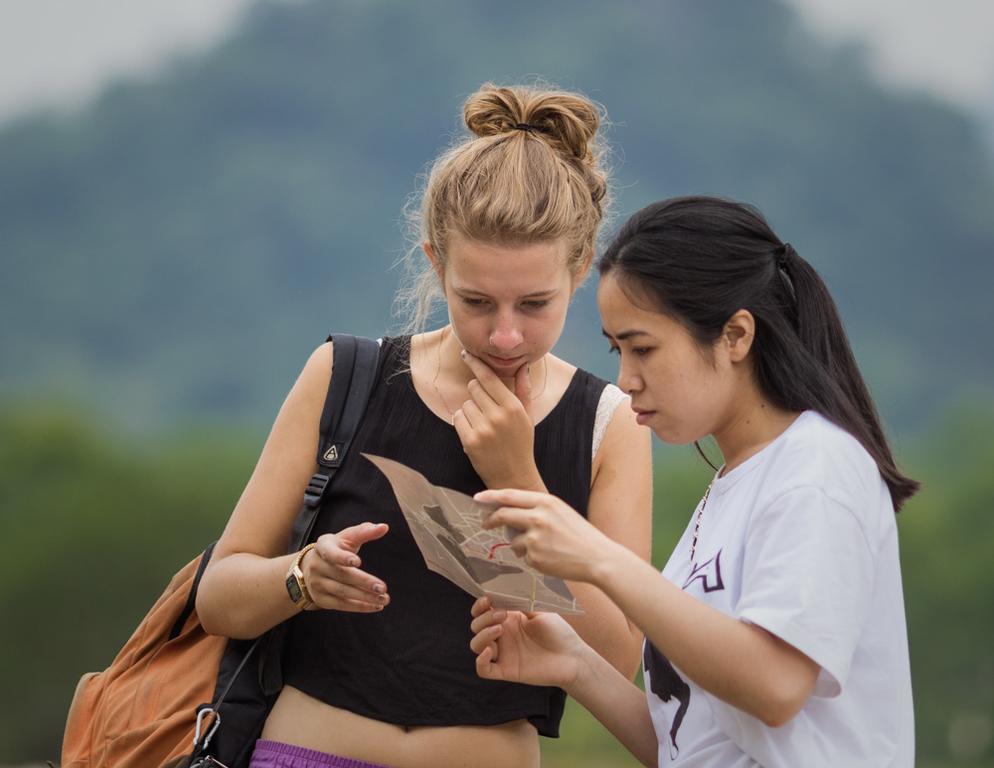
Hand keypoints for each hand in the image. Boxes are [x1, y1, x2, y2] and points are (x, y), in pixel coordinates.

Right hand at [302, 522, 389, 611]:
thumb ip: (364, 531)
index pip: (331, 552)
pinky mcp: (321, 599)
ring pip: (343, 592)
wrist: (310, 567)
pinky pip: (341, 605)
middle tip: (382, 588)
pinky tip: (375, 606)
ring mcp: (317, 584)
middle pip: (342, 575)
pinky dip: (359, 607)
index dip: (342, 557)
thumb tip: (384, 527)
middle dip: (363, 582)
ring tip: (384, 599)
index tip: (358, 561)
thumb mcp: (346, 537)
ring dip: (365, 597)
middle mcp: (317, 565)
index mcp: (323, 546)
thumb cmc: (336, 548)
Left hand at [452, 352, 543, 490]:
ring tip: (483, 425)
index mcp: (513, 407)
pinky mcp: (470, 441)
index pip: (489, 377)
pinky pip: (458, 418)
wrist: (513, 476)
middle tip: (486, 408)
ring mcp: (483, 429)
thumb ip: (523, 390)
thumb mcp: (528, 416)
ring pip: (465, 403)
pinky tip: (475, 432)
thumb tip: (523, 366)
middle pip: (474, 387)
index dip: (476, 364)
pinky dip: (463, 422)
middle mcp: (498, 416)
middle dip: (477, 394)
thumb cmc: (521, 443)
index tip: (466, 355)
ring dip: (470, 410)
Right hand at [470, 596, 584, 687]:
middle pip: (476, 626)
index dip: (480, 605)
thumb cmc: (559, 633)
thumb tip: (503, 590)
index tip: (487, 599)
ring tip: (498, 630)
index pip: (483, 611)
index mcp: (510, 619)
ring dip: (482, 635)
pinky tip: (490, 652)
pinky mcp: (506, 670)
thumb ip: (520, 603)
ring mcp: (504, 653)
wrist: (573, 657)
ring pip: (476, 645)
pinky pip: (483, 670)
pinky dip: (480, 661)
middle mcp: (503, 635)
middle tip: (502, 615)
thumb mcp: (539, 611)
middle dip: (484, 618)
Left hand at [478, 489, 617, 582]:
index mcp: (546, 502)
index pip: (510, 496)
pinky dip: (531, 557)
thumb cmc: (580, 535)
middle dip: (490, 520)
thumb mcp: (561, 511)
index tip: (477, 498)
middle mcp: (538, 517)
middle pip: (503, 515)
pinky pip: (523, 556)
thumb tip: (510, 512)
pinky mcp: (534, 557)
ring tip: (545, 547)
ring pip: (513, 540)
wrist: (598, 558)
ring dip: (521, 544)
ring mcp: (535, 538)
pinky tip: (549, 557)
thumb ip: (537, 508)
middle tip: (485, 523)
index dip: (490, 496)